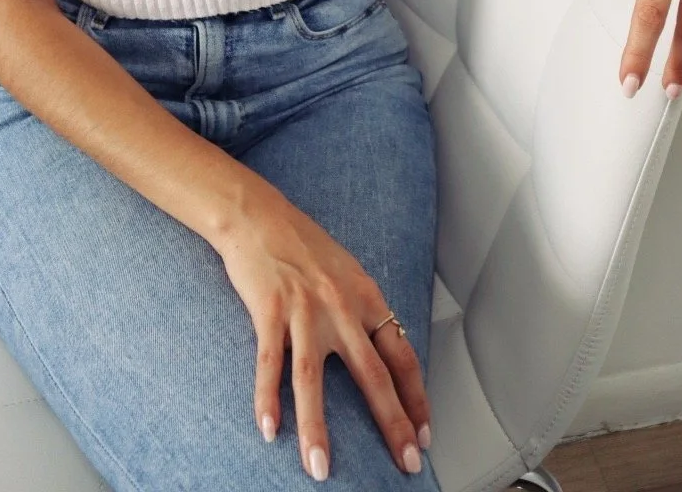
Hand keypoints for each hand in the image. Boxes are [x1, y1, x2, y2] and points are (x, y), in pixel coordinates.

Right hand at [218, 176, 429, 480]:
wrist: (257, 215)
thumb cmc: (302, 244)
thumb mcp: (346, 272)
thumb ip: (362, 311)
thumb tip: (383, 352)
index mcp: (365, 296)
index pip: (402, 355)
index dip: (416, 397)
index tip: (424, 434)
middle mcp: (340, 305)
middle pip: (372, 374)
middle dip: (392, 423)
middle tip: (406, 463)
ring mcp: (303, 309)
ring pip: (313, 380)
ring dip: (317, 429)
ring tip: (321, 468)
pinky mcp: (268, 310)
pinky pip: (270, 363)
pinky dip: (268, 399)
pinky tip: (269, 430)